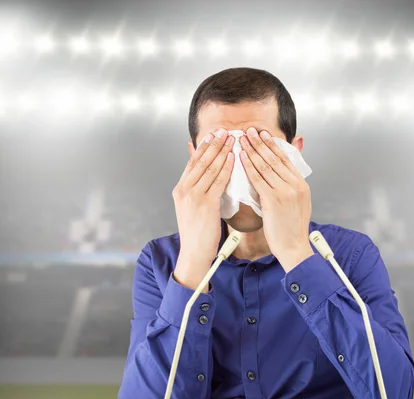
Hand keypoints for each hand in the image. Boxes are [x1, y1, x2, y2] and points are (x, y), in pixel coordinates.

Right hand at [172, 129, 234, 289]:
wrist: (194, 252)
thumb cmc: (197, 232)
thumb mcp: (192, 207)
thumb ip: (197, 188)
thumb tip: (205, 176)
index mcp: (180, 189)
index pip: (193, 161)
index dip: (205, 146)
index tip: (215, 134)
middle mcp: (184, 190)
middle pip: (201, 160)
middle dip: (214, 144)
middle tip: (225, 131)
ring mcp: (193, 196)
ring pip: (209, 168)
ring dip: (222, 151)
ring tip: (232, 139)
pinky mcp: (205, 204)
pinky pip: (218, 181)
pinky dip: (226, 168)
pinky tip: (233, 159)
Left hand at [239, 127, 313, 272]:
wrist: (294, 247)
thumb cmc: (291, 230)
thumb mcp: (297, 204)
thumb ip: (290, 187)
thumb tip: (281, 177)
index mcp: (301, 184)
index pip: (285, 159)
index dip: (272, 145)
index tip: (263, 135)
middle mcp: (295, 184)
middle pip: (275, 158)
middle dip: (260, 143)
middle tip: (249, 131)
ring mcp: (286, 191)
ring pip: (266, 166)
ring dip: (252, 150)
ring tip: (243, 139)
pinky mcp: (274, 200)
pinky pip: (258, 179)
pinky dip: (248, 167)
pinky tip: (241, 158)